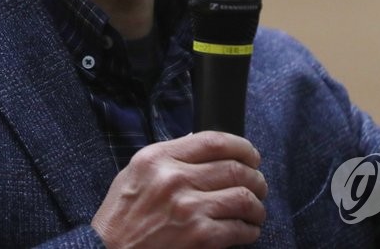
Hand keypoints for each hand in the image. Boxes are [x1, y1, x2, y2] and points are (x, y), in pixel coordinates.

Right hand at [91, 131, 267, 248]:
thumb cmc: (120, 217)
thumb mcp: (134, 174)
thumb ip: (167, 157)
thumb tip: (200, 144)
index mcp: (158, 158)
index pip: (213, 141)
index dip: (242, 146)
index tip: (251, 155)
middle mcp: (174, 179)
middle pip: (234, 168)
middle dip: (255, 177)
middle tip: (259, 184)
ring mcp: (188, 209)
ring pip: (243, 197)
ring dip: (257, 205)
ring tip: (256, 210)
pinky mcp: (199, 238)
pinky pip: (238, 229)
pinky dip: (249, 231)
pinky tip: (246, 231)